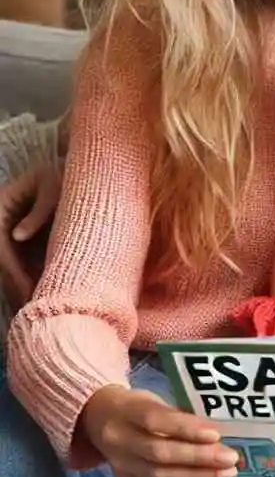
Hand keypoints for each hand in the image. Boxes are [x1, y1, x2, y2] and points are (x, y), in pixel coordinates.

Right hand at [0, 163, 60, 307]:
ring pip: (7, 262)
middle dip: (14, 283)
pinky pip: (18, 258)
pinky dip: (26, 274)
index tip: (28, 290)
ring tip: (36, 304)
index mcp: (0, 205)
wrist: (67, 169)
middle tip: (31, 307)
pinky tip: (39, 290)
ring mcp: (5, 227)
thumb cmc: (62, 176)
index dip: (13, 270)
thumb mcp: (53, 187)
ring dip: (19, 282)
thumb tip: (16, 236)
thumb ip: (38, 210)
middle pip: (1, 258)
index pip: (1, 246)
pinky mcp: (16, 234)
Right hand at [81, 385, 237, 476]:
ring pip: (158, 476)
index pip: (157, 420)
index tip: (216, 434)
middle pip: (159, 453)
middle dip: (199, 458)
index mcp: (127, 410)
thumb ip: (180, 416)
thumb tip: (217, 434)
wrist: (99, 418)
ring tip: (225, 473)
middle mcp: (118, 439)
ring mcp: (118, 463)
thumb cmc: (138, 406)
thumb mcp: (155, 400)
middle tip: (231, 459)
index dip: (186, 429)